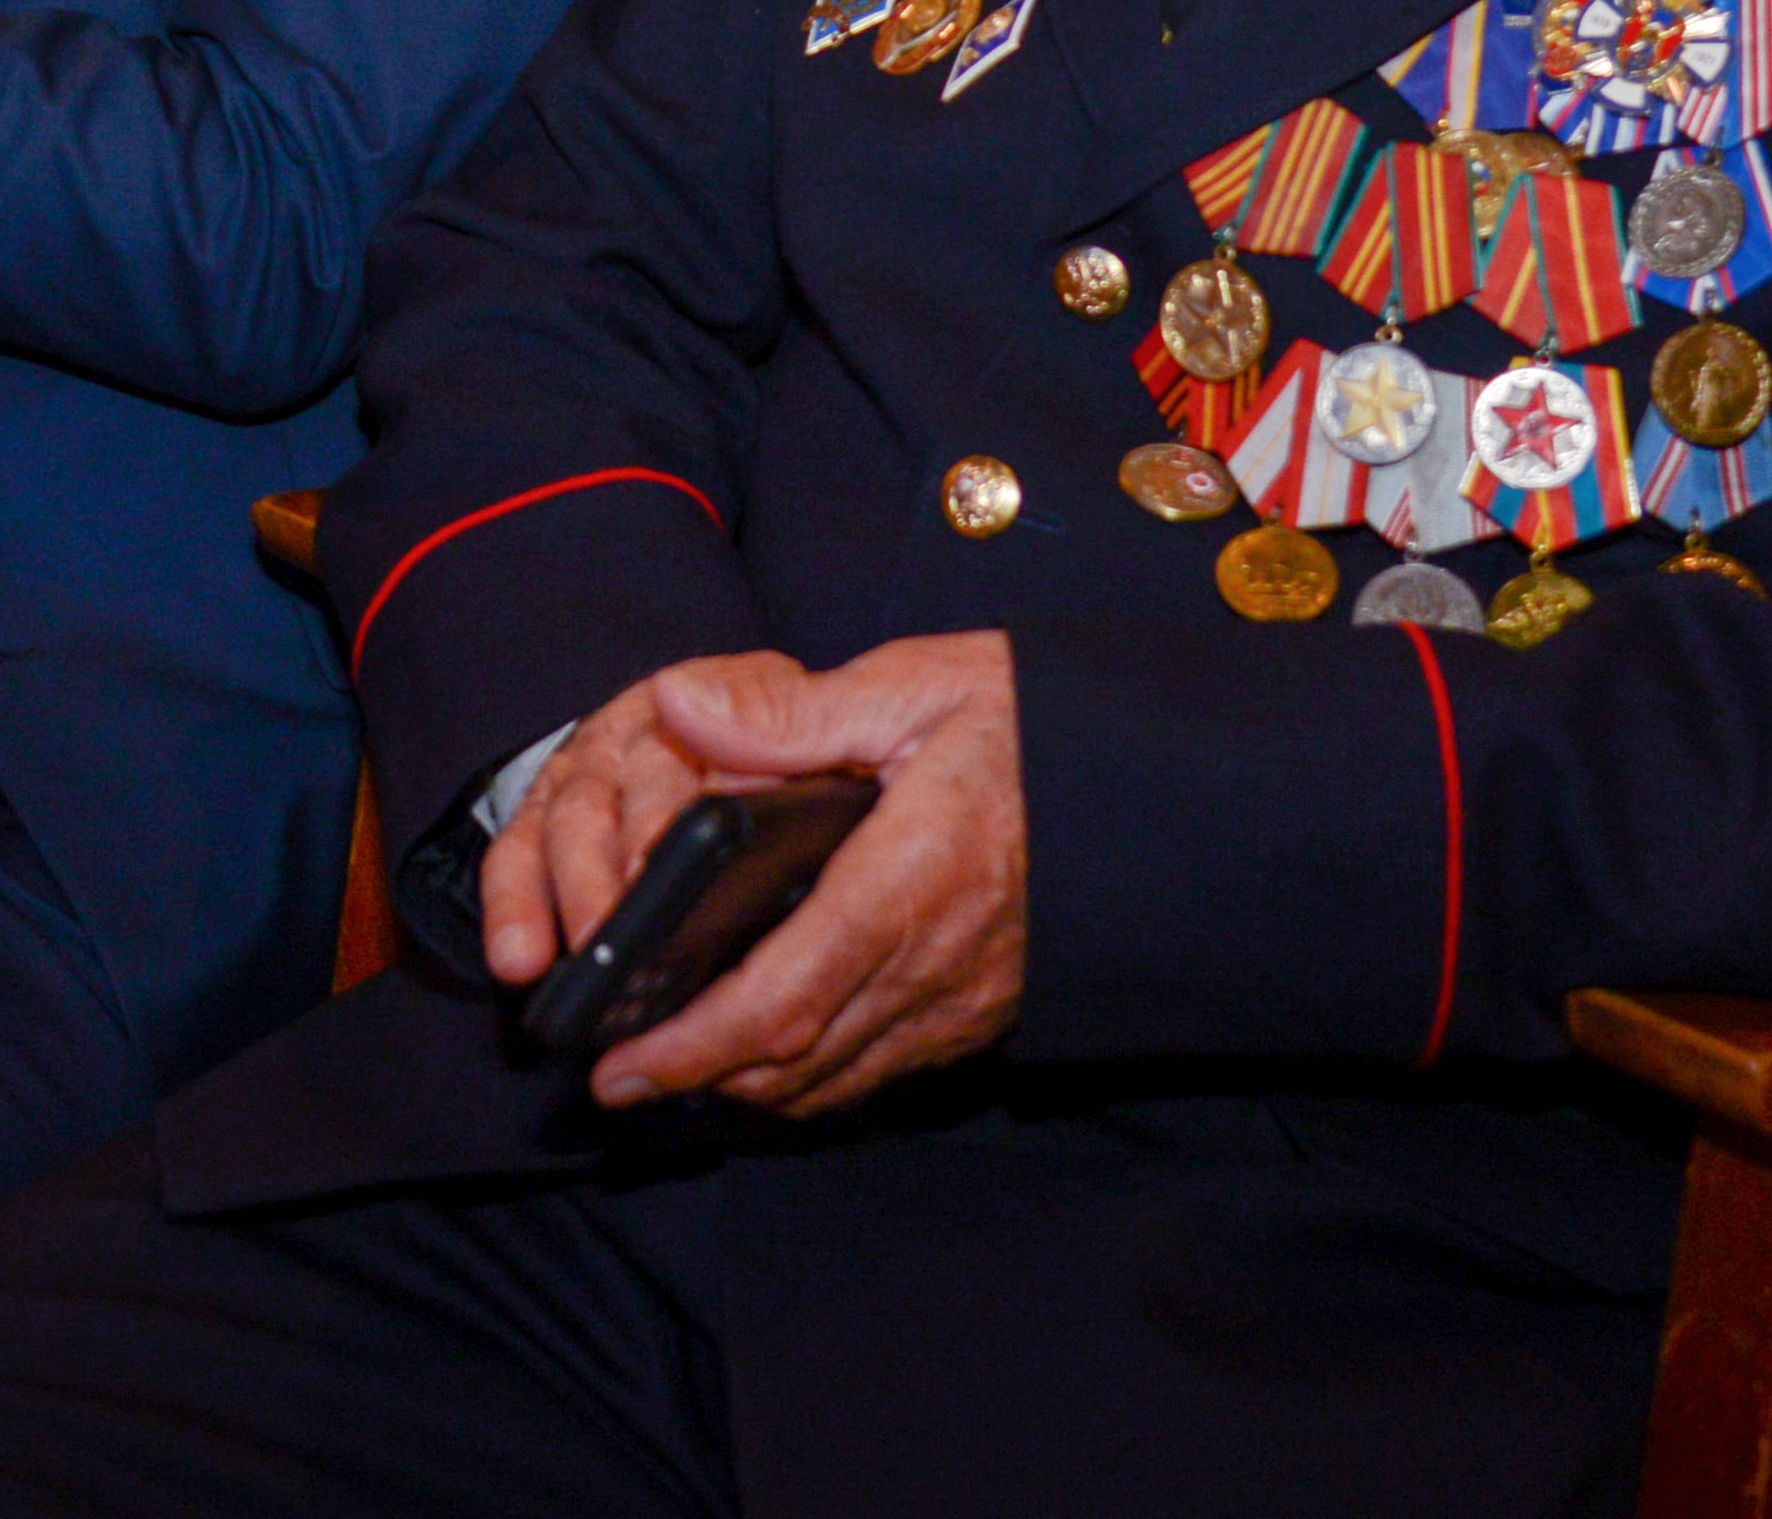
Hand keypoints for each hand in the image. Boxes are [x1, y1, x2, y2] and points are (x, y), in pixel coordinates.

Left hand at [483, 635, 1026, 1118]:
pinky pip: (883, 1067)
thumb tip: (677, 706)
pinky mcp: (985, 1010)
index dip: (693, 1046)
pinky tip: (770, 1051)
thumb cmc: (1033, 718)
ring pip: (836, 1076)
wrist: (1155, 778)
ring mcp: (965, 999)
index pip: (781, 999)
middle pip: (796, 1059)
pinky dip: (814, 1075)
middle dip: (698, 1077)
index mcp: (908, 881)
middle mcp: (936, 963)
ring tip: (673, 1068)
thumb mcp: (917, 686)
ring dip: (750, 1085)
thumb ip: (791, 711)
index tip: (620, 1061)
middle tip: (616, 1076)